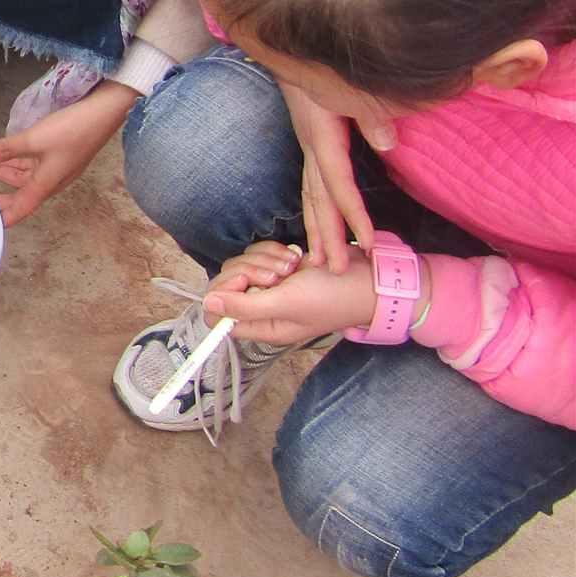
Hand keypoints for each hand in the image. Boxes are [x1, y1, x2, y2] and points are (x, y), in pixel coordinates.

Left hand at [0, 82, 135, 224]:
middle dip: (0, 190)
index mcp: (46, 184)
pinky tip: (4, 153)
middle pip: (21, 191)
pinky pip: (32, 163)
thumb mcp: (34, 139)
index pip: (22, 207)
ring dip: (5, 169)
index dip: (6, 217)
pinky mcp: (58, 154)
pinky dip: (17, 160)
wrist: (102, 114)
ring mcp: (56, 167)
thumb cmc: (70, 131)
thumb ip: (6, 149)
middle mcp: (51, 180)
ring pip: (25, 174)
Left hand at [201, 240, 395, 345]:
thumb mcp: (286, 304)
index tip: (246, 282)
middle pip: (228, 283)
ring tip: (292, 267)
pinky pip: (259, 253)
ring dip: (266, 259)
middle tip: (278, 275)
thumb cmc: (331, 297)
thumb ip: (244, 307)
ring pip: (243, 264)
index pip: (217, 315)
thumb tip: (207, 305)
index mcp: (261, 326)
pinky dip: (274, 251)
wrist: (368, 278)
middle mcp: (262, 307)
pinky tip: (296, 257)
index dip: (224, 294)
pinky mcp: (280, 267)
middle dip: (250, 270)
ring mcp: (271, 286)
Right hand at [280, 82, 374, 273]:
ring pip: (310, 196)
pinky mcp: (311, 143)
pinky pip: (312, 185)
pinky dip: (316, 210)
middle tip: (334, 270)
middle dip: (326, 236)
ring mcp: (308, 146)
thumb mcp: (348, 85)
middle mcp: (311, 147)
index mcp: (322, 138)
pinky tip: (321, 223)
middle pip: (317, 200)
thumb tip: (386, 144)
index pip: (339, 185)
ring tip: (323, 259)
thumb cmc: (322, 63)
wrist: (290, 46)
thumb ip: (371, 113)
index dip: (354, 215)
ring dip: (317, 229)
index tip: (370, 242)